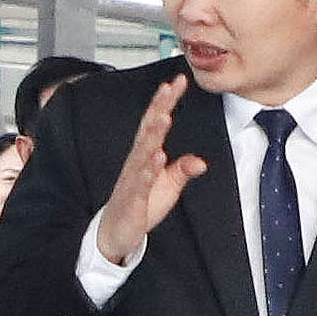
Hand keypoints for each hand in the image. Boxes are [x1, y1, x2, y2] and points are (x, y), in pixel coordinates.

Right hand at [94, 74, 208, 266]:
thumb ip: (182, 170)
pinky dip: (149, 169)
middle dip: (159, 108)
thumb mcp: (168, 186)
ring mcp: (133, 179)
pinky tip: (158, 156)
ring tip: (164, 116)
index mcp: (145, 155)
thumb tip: (201, 161)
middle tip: (169, 87)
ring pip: (143, 152)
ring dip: (154, 134)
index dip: (165, 102)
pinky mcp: (132, 198)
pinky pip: (141, 182)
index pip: (155, 123)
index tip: (177, 82)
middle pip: (148, 129)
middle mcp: (137, 162)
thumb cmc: (141, 206)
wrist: (115, 233)